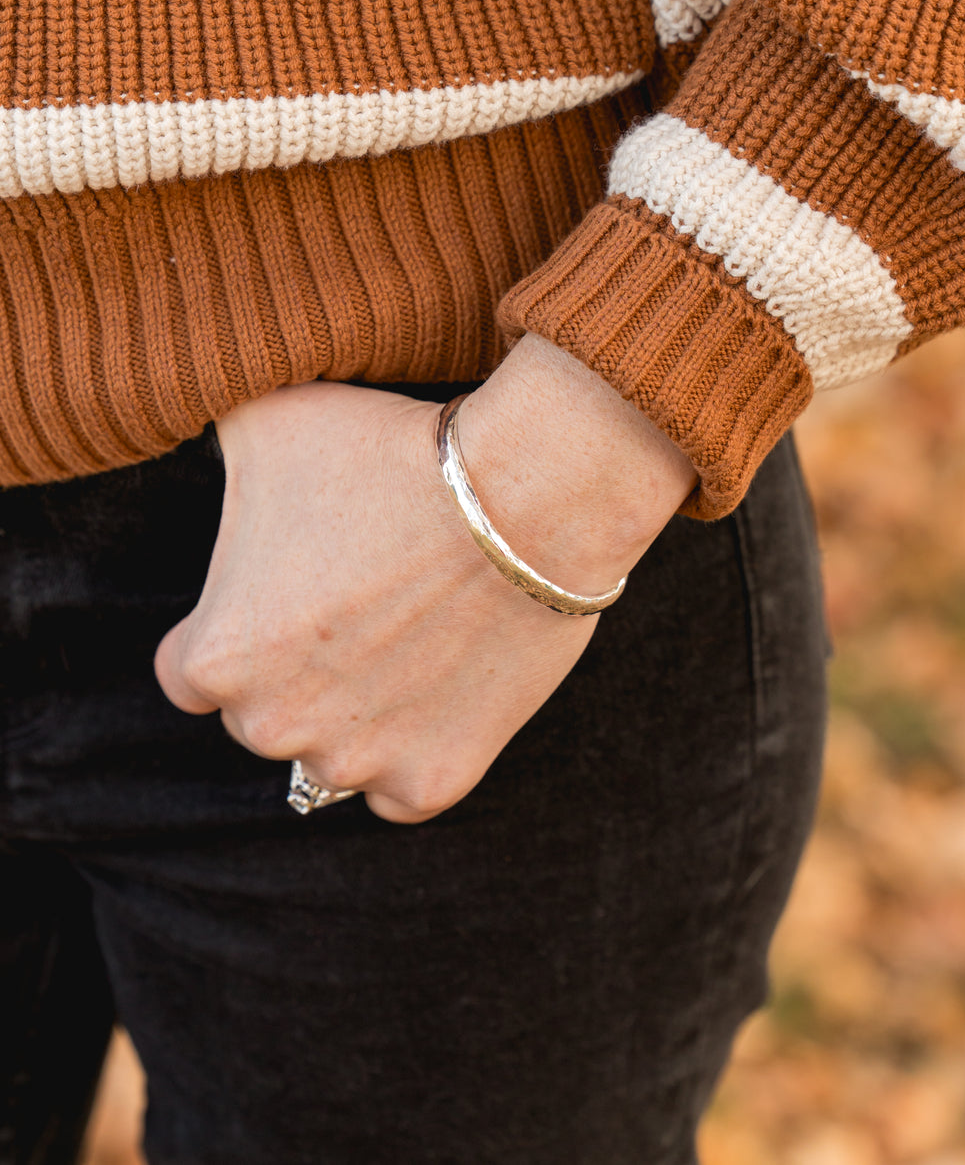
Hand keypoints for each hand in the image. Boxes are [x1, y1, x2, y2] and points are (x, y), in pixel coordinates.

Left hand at [154, 335, 696, 822]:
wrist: (525, 491)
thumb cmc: (388, 450)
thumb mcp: (264, 422)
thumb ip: (211, 454)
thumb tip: (197, 432)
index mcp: (217, 657)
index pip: (189, 670)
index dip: (234, 626)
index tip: (282, 592)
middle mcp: (274, 726)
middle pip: (262, 714)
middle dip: (294, 671)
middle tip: (354, 605)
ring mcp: (357, 761)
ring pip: (332, 755)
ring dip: (355, 715)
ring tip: (405, 638)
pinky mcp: (435, 780)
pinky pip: (401, 792)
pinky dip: (414, 753)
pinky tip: (435, 691)